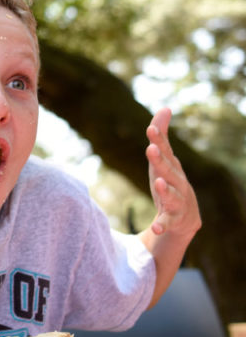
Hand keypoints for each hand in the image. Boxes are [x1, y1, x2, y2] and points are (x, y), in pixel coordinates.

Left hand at [145, 107, 200, 239]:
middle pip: (168, 171)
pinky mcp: (173, 219)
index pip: (165, 151)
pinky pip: (167, 223)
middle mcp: (178, 182)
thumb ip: (161, 136)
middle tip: (151, 149)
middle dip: (160, 160)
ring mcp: (177, 201)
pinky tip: (156, 228)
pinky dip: (162, 225)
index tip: (150, 128)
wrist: (185, 219)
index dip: (158, 140)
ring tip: (159, 183)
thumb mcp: (163, 160)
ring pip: (172, 196)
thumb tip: (165, 108)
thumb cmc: (171, 183)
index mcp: (172, 167)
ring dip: (166, 190)